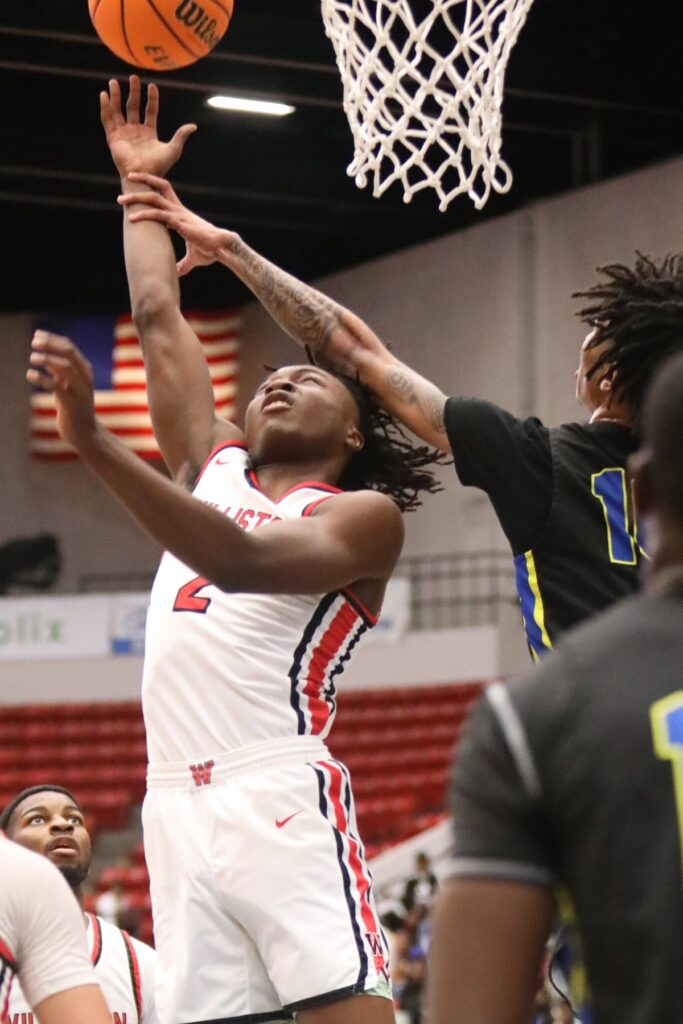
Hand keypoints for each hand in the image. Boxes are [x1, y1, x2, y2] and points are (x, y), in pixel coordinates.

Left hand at [27, 332, 99, 452]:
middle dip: (50, 345)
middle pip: (68, 353)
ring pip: (65, 367)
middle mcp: (84, 379)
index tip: (37, 335)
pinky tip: (30, 375)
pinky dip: (42, 379)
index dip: (52, 339)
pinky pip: (56, 387)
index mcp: (85, 372)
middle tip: (33, 343)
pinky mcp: (71, 404)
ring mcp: (79, 391)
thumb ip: (59, 372)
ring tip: (33, 358)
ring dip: (47, 359)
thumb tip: (45, 354)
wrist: (85, 434)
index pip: (70, 348)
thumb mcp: (67, 386)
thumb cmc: (73, 408)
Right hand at [101, 76, 195, 177]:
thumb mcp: (173, 149)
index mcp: (148, 133)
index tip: (152, 85)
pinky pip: (107, 119)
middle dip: (133, 92)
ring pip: (118, 110)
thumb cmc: (159, 166)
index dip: (151, 98)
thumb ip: (181, 135)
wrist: (144, 175)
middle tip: (133, 77)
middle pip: (133, 107)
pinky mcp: (113, 137)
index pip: (150, 111)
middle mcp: (135, 131)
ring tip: (113, 81)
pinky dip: (105, 107)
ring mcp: (123, 133)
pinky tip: (104, 95)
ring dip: (115, 96)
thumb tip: (194, 126)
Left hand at [118, 172, 233, 275]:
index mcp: (181, 214)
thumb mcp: (193, 258)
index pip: (164, 192)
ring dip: (137, 198)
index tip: (138, 186)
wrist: (221, 248)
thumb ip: (183, 264)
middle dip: (143, 180)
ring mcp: (178, 214)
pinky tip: (132, 218)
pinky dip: (144, 215)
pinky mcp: (179, 222)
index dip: (152, 186)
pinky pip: (158, 215)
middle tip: (127, 178)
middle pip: (158, 188)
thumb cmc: (210, 251)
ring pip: (154, 198)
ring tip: (121, 200)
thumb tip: (177, 273)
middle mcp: (178, 210)